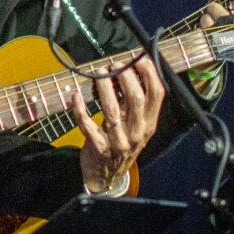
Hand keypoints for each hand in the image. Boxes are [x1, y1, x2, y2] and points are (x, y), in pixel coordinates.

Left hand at [72, 57, 164, 193]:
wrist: (107, 175)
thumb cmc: (121, 142)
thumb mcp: (135, 124)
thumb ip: (133, 102)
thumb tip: (127, 69)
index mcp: (149, 123)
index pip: (157, 94)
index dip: (149, 73)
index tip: (137, 58)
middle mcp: (137, 132)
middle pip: (135, 98)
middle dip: (125, 76)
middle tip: (113, 65)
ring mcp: (118, 141)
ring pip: (111, 109)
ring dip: (104, 87)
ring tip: (99, 72)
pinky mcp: (99, 147)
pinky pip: (87, 125)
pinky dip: (80, 109)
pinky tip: (76, 95)